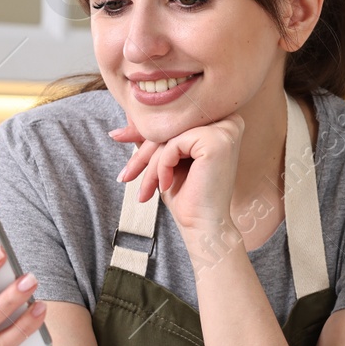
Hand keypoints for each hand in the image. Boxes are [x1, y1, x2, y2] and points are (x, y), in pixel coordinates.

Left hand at [110, 114, 243, 244]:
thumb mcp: (166, 160)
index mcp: (221, 121)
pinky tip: (166, 186)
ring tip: (144, 190)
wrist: (203, 226)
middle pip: (171, 126)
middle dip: (142, 152)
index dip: (144, 131)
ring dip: (149, 165)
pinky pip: (173, 144)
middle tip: (124, 176)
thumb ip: (153, 137)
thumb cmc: (188, 196)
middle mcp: (228, 120)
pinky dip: (162, 167)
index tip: (116, 136)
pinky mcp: (216, 140)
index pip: (173, 120)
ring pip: (170, 135)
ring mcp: (225, 129)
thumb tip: (122, 123)